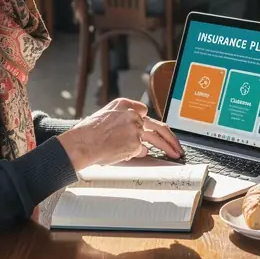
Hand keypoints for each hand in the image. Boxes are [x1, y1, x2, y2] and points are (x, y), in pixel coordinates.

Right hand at [59, 98, 182, 171]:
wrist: (82, 143)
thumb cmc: (88, 131)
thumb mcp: (106, 114)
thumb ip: (123, 118)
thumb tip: (135, 130)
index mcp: (125, 104)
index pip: (144, 112)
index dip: (149, 123)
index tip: (158, 130)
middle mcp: (133, 115)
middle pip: (158, 126)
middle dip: (170, 137)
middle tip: (177, 145)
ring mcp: (136, 129)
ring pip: (155, 139)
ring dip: (167, 148)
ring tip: (175, 154)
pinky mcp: (136, 144)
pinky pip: (141, 151)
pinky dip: (136, 154)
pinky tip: (123, 153)